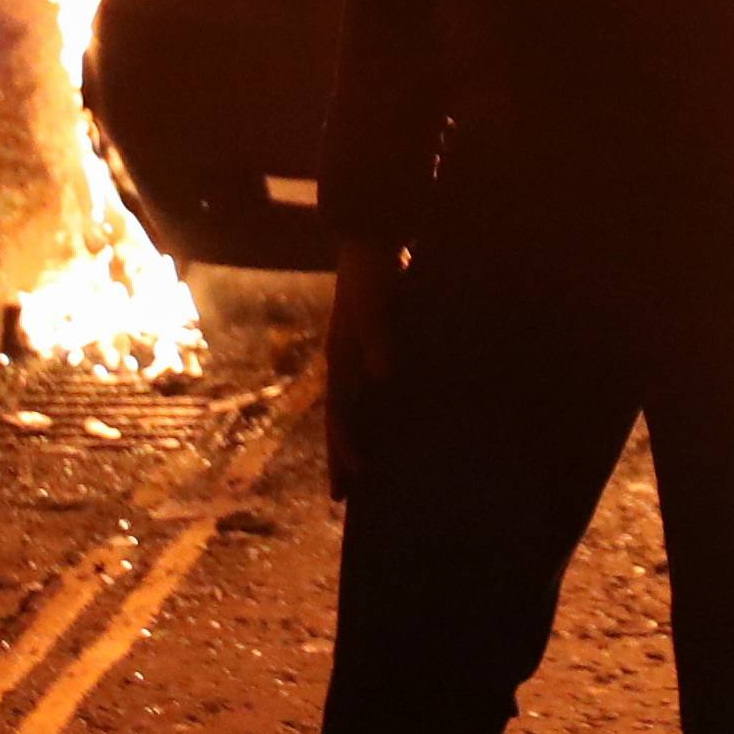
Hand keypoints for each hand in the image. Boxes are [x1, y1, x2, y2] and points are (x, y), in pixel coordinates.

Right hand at [325, 238, 403, 501]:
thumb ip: (379, 340)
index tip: (353, 480)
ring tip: (361, 473)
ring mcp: (357, 355)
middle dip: (340, 457)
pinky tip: (394, 426)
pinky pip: (374, 391)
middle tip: (339, 497)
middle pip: (340, 420)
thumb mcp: (375, 304)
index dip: (345, 449)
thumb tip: (382, 380)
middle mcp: (345, 363)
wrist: (374, 236)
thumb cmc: (373, 272)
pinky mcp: (375, 345)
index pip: (339, 416)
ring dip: (357, 440)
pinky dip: (379, 415)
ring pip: (355, 409)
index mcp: (340, 360)